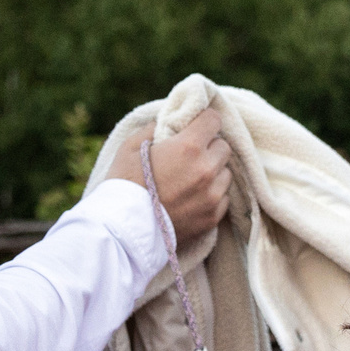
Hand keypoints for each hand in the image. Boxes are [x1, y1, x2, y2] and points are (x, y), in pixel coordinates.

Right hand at [109, 109, 231, 239]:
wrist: (123, 230)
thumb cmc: (123, 184)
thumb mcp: (131, 146)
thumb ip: (154, 128)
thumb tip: (169, 120)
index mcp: (188, 147)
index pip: (214, 120)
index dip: (204, 120)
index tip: (197, 125)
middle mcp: (206, 169)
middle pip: (224, 147)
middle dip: (210, 147)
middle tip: (191, 154)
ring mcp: (213, 195)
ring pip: (226, 173)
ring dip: (213, 171)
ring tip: (191, 178)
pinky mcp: (213, 217)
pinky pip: (223, 197)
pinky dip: (213, 194)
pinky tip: (193, 197)